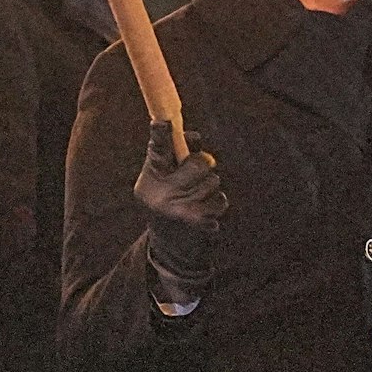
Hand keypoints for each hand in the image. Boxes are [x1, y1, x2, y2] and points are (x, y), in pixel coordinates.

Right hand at [135, 122, 226, 302]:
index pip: (157, 150)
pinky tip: (204, 213)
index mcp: (151, 178)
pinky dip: (217, 204)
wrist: (169, 249)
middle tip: (199, 174)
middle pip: (197, 163)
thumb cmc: (169, 204)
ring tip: (198, 199)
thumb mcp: (163, 183)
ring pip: (213, 181)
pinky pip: (220, 200)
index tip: (163, 122)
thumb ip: (175, 160)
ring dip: (211, 188)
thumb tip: (193, 137)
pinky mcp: (196, 222)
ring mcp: (178, 208)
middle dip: (204, 165)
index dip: (161, 134)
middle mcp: (160, 193)